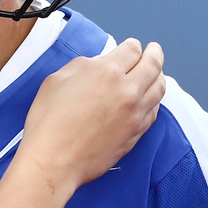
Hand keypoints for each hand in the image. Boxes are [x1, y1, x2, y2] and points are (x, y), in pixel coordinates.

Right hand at [19, 38, 164, 194]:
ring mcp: (135, 115)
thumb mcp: (56, 80)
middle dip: (155, 53)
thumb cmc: (48, 122)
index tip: (132, 46)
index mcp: (107, 72)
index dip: (132, 45)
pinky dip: (155, 100)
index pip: (132, 50)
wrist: (53, 161)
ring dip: (159, 76)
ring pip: (159, 89)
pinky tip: (149, 99)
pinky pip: (154, 112)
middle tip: (154, 49)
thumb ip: (82, 65)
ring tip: (157, 73)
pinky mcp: (135, 134)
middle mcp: (127, 91)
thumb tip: (98, 64)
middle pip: (153, 66)